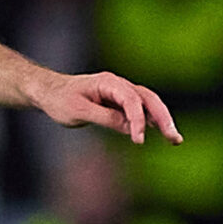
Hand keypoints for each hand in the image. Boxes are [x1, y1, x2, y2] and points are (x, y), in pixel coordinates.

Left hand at [32, 71, 183, 144]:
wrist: (48, 92)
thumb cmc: (59, 100)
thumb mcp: (78, 111)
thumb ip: (105, 118)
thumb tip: (130, 128)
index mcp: (109, 83)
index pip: (131, 100)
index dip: (138, 120)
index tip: (138, 140)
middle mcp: (119, 85)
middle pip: (148, 99)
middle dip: (163, 118)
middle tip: (174, 138)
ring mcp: (121, 93)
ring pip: (148, 104)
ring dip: (162, 120)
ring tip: (175, 139)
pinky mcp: (119, 102)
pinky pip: (140, 109)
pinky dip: (152, 120)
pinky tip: (162, 132)